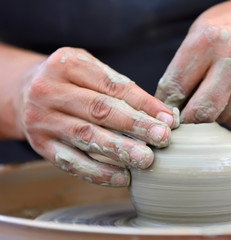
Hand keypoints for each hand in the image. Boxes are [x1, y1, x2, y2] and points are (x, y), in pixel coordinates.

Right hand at [16, 47, 178, 186]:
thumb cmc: (69, 80)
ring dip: (119, 150)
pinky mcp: (40, 145)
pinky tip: (122, 177)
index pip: (112, 85)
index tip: (167, 119)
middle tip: (162, 139)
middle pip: (99, 110)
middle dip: (134, 126)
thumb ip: (120, 87)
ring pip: (85, 137)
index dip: (143, 103)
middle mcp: (49, 91)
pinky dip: (98, 172)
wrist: (24, 91)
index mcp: (67, 65)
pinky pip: (71, 162)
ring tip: (145, 160)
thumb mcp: (89, 69)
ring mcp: (42, 120)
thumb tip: (161, 116)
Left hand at [155, 0, 230, 125]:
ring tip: (216, 92)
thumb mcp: (201, 32)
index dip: (166, 104)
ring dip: (211, 113)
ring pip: (219, 118)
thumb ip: (183, 67)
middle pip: (200, 112)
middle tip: (184, 116)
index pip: (175, 86)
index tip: (166, 110)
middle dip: (188, 119)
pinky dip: (229, 113)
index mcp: (209, 40)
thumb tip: (167, 106)